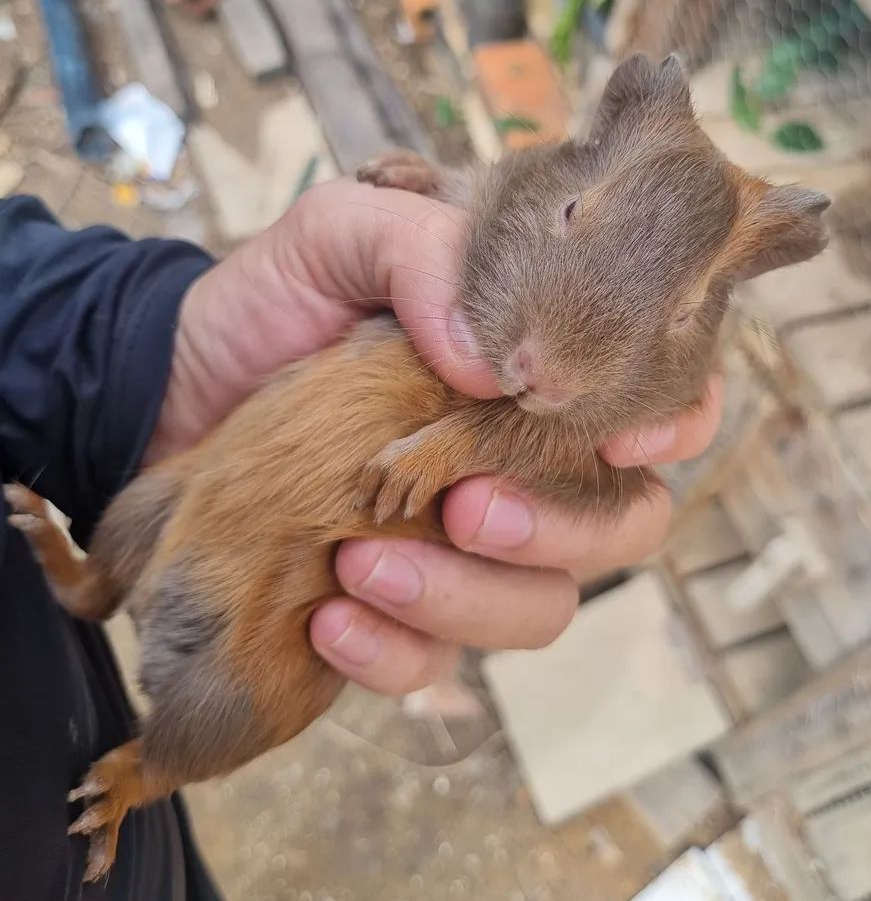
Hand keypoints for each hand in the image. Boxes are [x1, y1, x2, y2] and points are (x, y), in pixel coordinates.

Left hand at [149, 178, 723, 694]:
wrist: (168, 389)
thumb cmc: (271, 304)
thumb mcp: (341, 232)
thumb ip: (425, 255)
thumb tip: (491, 363)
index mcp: (533, 368)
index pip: (658, 400)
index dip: (673, 425)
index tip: (625, 443)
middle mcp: (520, 462)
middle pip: (624, 526)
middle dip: (561, 532)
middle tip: (465, 509)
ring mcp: (467, 547)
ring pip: (539, 610)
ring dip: (463, 598)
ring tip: (362, 560)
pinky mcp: (401, 613)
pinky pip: (435, 668)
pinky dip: (393, 656)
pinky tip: (327, 617)